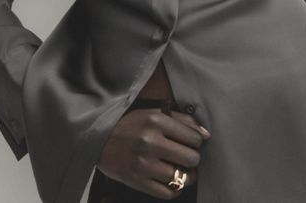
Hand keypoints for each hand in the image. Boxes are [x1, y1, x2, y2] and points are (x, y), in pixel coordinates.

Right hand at [96, 107, 210, 198]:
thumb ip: (182, 120)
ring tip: (181, 169)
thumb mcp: (154, 113)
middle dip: (193, 158)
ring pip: (182, 177)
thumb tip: (206, 135)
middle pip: (191, 158)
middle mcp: (151, 141)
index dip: (197, 141)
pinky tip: (171, 180)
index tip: (191, 142)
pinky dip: (174, 188)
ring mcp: (144, 164)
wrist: (99, 140)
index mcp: (156, 120)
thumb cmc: (131, 125)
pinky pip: (168, 193)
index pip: (194, 138)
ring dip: (187, 175)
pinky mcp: (137, 182)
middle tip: (186, 156)